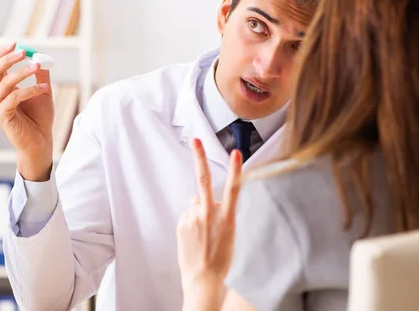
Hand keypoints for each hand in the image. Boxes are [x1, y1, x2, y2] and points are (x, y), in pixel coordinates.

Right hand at [0, 43, 53, 180]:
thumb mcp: (43, 92)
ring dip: (23, 72)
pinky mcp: (1, 115)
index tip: (16, 43)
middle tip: (24, 52)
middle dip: (9, 59)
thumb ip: (41, 76)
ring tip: (38, 67)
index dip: (3, 53)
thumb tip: (42, 57)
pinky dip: (30, 90)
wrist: (40, 141)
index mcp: (1, 89)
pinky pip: (14, 97)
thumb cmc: (40, 118)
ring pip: (6, 82)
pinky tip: (44, 88)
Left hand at [177, 138, 243, 287]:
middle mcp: (208, 214)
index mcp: (226, 218)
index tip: (237, 152)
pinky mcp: (181, 223)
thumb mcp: (228, 233)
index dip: (236, 169)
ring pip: (196, 203)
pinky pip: (188, 214)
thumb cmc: (221, 257)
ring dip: (200, 211)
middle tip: (195, 140)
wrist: (203, 278)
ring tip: (204, 233)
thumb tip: (198, 198)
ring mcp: (193, 218)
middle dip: (200, 157)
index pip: (233, 189)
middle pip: (203, 180)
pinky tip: (196, 236)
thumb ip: (217, 212)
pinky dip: (192, 220)